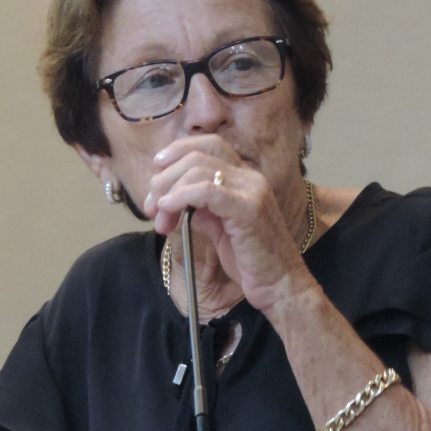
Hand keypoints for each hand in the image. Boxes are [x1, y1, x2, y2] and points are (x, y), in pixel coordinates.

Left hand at [143, 136, 314, 311]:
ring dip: (168, 191)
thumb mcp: (220, 231)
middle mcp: (251, 178)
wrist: (280, 286)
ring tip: (158, 218)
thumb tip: (175, 200)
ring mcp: (252, 191)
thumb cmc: (252, 263)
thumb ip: (202, 211)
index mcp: (246, 179)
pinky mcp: (249, 209)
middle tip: (150, 206)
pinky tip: (168, 210)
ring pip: (198, 170)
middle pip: (198, 154)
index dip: (178, 150)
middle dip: (165, 177)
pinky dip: (180, 197)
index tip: (156, 170)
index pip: (209, 145)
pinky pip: (206, 191)